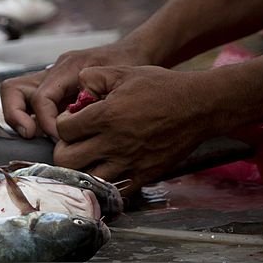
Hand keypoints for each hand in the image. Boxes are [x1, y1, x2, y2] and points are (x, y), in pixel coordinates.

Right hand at [1, 40, 152, 139]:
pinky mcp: (51, 90)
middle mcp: (52, 71)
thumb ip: (98, 102)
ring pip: (15, 97)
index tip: (59, 137)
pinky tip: (52, 134)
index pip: (41, 97)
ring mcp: (48, 79)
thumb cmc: (133, 65)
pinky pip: (29, 105)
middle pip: (12, 90)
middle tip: (31, 135)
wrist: (136, 52)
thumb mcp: (121, 83)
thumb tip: (76, 129)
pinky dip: (32, 121)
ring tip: (37, 137)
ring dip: (20, 119)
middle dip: (16, 116)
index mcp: (69, 67)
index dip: (45, 121)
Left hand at [53, 65, 217, 189]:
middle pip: (66, 159)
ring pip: (86, 178)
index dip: (62, 124)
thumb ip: (93, 77)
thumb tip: (75, 87)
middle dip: (64, 149)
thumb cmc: (162, 87)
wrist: (200, 106)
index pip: (62, 130)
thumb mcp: (124, 72)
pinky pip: (114, 190)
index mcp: (106, 116)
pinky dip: (105, 184)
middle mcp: (114, 142)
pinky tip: (106, 170)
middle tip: (74, 142)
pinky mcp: (144, 175)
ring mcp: (129, 162)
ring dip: (81, 169)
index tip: (72, 120)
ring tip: (88, 158)